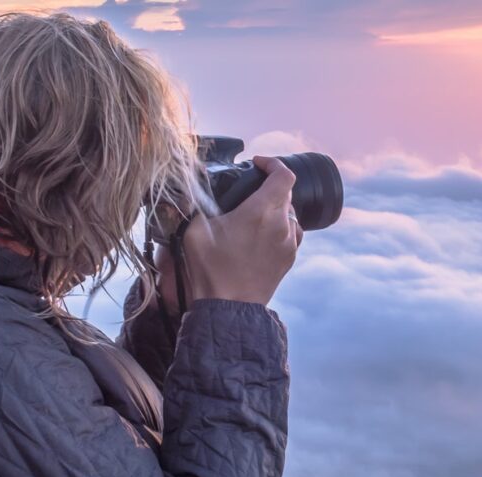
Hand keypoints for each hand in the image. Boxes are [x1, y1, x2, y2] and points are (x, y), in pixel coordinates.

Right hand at [169, 156, 301, 308]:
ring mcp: (288, 244)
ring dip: (276, 208)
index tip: (257, 164)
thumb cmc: (210, 271)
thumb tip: (190, 188)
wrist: (227, 309)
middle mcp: (282, 225)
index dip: (272, 163)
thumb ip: (194, 203)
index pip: (283, 175)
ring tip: (254, 214)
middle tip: (248, 191)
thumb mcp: (193, 231)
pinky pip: (291, 234)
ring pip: (291, 214)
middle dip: (269, 186)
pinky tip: (260, 235)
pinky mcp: (288, 260)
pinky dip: (280, 227)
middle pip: (286, 193)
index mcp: (262, 212)